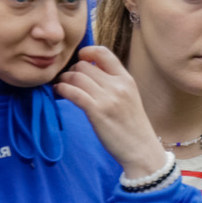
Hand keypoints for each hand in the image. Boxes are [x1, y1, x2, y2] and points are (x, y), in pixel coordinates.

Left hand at [55, 44, 170, 180]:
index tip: (80, 59)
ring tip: (62, 87)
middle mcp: (118, 86)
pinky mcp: (97, 112)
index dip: (87, 52)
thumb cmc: (133, 127)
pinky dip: (62, 89)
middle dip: (72, 70)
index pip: (104, 53)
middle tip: (68, 80)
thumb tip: (90, 71)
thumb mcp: (129, 98)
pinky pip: (73, 92)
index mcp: (127, 80)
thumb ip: (114, 83)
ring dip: (64, 80)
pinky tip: (59, 92)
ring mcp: (108, 98)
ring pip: (76, 76)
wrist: (142, 151)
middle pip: (84, 65)